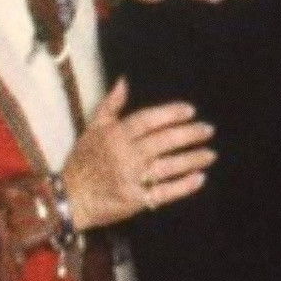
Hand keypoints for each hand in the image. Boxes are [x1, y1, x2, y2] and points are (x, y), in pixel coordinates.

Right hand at [60, 78, 214, 229]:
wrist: (70, 197)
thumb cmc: (82, 161)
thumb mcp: (91, 129)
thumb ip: (110, 105)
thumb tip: (124, 81)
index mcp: (115, 135)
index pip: (148, 120)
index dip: (170, 113)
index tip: (190, 111)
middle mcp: (126, 155)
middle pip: (163, 141)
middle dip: (189, 134)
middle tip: (208, 130)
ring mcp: (132, 178)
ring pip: (168, 166)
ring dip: (192, 159)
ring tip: (210, 154)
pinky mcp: (136, 200)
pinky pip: (164, 192)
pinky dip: (183, 186)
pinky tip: (200, 178)